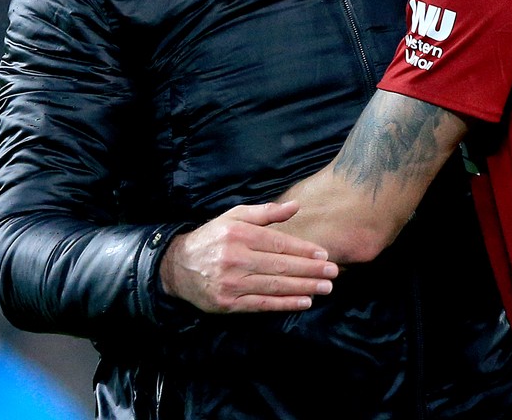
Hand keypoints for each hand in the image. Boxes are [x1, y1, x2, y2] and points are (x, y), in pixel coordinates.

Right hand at [159, 201, 338, 312]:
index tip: (324, 255)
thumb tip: (296, 206)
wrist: (178, 266)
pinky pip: (262, 304)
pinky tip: (304, 301)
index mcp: (239, 235)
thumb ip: (266, 212)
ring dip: (303, 287)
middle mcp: (235, 258)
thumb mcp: (235, 217)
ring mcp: (231, 283)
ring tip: (325, 288)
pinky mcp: (227, 304)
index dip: (304, 250)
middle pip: (280, 265)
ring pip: (274, 286)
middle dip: (310, 270)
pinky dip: (285, 304)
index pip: (278, 243)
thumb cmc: (213, 238)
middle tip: (333, 273)